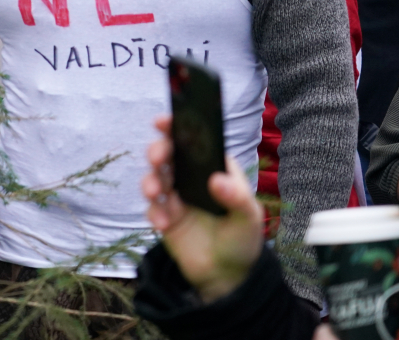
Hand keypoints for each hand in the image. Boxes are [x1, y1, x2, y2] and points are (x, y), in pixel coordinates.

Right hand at [141, 115, 263, 302]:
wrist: (226, 277)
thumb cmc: (242, 240)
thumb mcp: (249, 218)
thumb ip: (236, 198)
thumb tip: (215, 180)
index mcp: (214, 169)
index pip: (196, 141)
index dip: (178, 127)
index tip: (164, 121)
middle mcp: (192, 178)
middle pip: (168, 155)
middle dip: (158, 151)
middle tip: (158, 159)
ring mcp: (176, 197)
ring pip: (154, 177)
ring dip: (150, 181)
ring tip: (156, 193)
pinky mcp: (165, 216)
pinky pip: (152, 208)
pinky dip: (155, 212)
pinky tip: (165, 224)